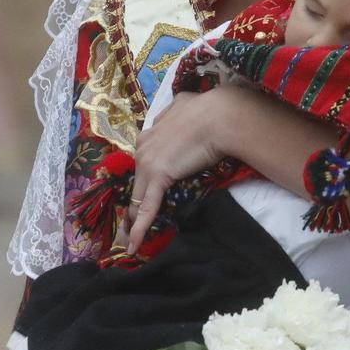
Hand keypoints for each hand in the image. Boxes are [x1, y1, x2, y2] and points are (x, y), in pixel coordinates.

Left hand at [124, 88, 246, 253]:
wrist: (220, 115)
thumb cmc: (211, 110)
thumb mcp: (187, 105)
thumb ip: (177, 113)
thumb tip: (182, 112)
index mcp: (150, 133)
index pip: (144, 163)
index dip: (144, 181)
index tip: (145, 193)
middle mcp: (143, 146)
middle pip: (136, 182)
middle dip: (133, 205)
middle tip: (128, 226)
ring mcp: (148, 161)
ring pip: (137, 197)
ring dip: (132, 221)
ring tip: (129, 241)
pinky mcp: (158, 175)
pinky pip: (147, 206)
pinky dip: (139, 227)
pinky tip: (133, 244)